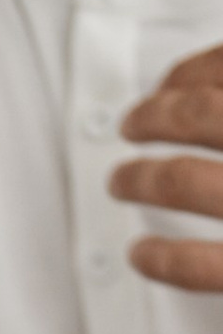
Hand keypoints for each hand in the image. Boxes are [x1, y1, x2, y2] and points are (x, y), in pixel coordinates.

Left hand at [113, 47, 222, 291]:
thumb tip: (211, 85)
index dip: (194, 70)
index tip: (173, 81)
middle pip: (204, 114)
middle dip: (160, 116)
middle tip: (134, 123)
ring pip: (184, 180)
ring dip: (142, 178)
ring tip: (121, 180)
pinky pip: (206, 264)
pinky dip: (166, 259)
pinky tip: (141, 254)